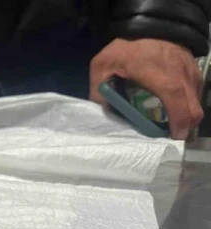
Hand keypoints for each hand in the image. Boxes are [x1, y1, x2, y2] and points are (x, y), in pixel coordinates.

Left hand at [89, 38, 203, 139]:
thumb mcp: (102, 66)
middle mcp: (178, 72)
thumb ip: (99, 89)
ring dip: (187, 115)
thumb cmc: (124, 47)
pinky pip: (196, 92)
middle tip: (170, 135)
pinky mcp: (194, 69)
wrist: (147, 25)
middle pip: (192, 106)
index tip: (174, 135)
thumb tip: (101, 112)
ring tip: (170, 123)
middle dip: (185, 125)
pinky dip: (188, 103)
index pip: (174, 98)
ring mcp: (189, 70)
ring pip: (196, 101)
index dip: (178, 119)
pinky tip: (173, 107)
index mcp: (156, 73)